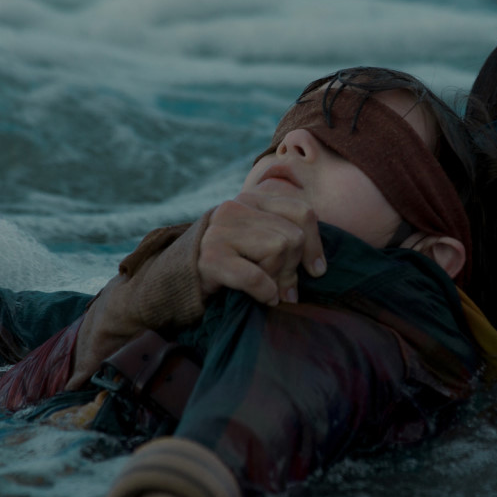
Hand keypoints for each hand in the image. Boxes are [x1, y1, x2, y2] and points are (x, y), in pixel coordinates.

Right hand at [197, 189, 326, 306]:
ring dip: (277, 279)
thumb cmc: (228, 261)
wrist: (179, 278)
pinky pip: (256, 276)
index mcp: (253, 198)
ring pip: (279, 249)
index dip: (315, 244)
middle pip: (293, 236)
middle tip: (282, 286)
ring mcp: (221, 230)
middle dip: (292, 268)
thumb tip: (317, 268)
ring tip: (267, 288)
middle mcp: (236, 206)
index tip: (316, 270)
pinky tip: (264, 298)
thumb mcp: (258, 241)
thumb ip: (285, 237)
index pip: (302, 212)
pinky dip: (265, 291)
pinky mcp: (211, 257)